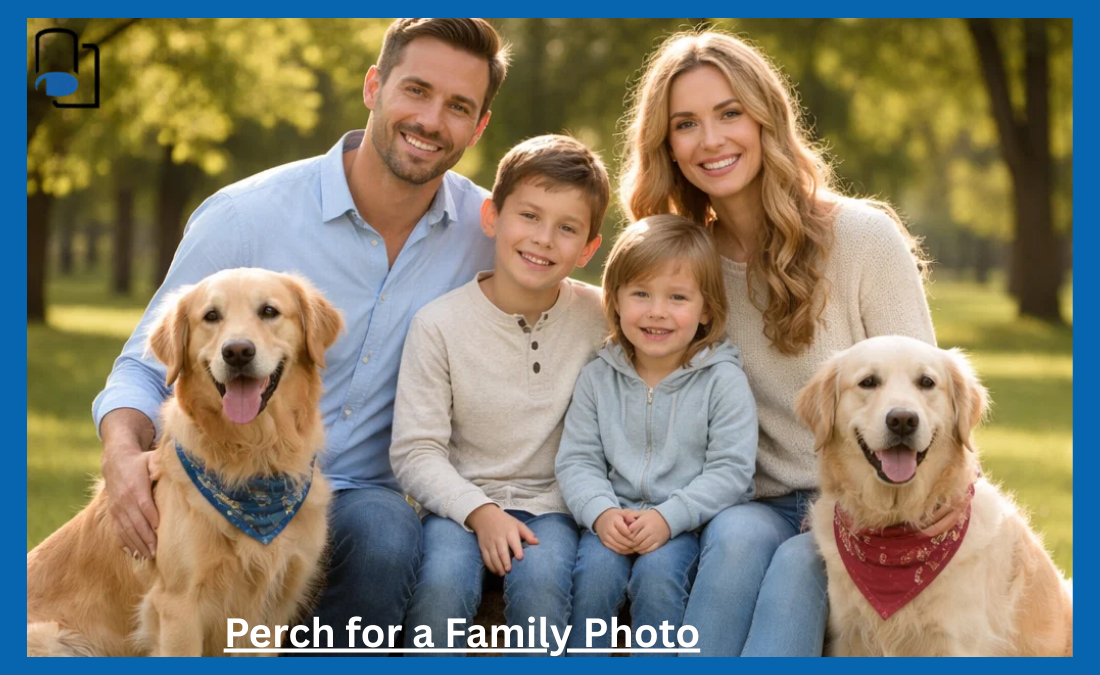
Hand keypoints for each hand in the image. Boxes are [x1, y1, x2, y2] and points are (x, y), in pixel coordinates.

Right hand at [101, 409, 158, 559]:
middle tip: (156, 552)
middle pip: (135, 521)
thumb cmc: (140, 462)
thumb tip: (179, 464)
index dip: (151, 517)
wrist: (116, 461)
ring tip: (147, 556)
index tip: (160, 529)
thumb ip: (162, 465)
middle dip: (145, 538)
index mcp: (136, 486)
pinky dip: (125, 542)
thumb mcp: (152, 459)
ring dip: (136, 544)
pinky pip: (118, 530)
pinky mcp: (113, 512)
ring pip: (126, 529)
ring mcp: (117, 507)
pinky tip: (133, 553)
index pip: (144, 504)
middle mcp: (124, 499)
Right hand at [466, 504, 538, 575]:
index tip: (520, 558)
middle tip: (509, 570)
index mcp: (510, 532)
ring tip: (502, 574)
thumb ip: (527, 534)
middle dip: (505, 562)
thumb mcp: (518, 524)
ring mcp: (490, 543)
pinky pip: (485, 558)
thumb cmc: (505, 522)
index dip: (517, 550)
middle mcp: (499, 538)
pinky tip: (495, 571)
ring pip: (493, 556)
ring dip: (497, 566)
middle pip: (501, 551)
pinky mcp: (483, 547)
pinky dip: (490, 566)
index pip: (513, 541)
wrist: (485, 516)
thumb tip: (537, 543)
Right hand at [593, 508, 637, 554]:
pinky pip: (616, 550)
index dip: (634, 534)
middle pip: (622, 540)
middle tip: (640, 543)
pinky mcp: (605, 543)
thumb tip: (635, 522)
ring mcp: (606, 537)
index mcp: (614, 520)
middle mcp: (608, 529)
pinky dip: (625, 551)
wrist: (601, 518)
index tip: (640, 535)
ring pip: (620, 547)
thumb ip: (630, 515)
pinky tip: (631, 549)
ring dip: (629, 548)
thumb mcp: (623, 512)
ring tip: (637, 547)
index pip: (626, 531)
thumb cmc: (616, 515)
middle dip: (632, 543)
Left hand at [628, 510, 670, 554]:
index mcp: (644, 521)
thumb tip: (623, 521)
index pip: (631, 529)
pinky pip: (648, 550)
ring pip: (641, 546)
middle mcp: (650, 529)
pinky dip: (641, 551)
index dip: (626, 533)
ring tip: (632, 546)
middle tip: (626, 542)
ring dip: (635, 548)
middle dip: (629, 542)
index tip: (625, 534)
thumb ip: (631, 515)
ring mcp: (655, 537)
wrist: (668, 519)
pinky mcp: (659, 543)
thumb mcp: (641, 512)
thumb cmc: (651, 517)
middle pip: (636, 539)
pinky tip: (639, 548)